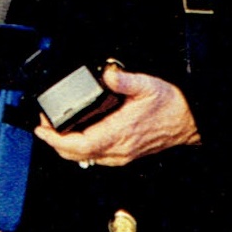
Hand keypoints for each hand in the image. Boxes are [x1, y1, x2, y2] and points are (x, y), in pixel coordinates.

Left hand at [33, 64, 200, 166]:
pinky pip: (96, 156)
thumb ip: (122, 79)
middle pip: (76, 155)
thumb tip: (105, 74)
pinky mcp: (125, 153)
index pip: (80, 145)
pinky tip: (75, 136)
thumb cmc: (171, 106)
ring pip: (85, 158)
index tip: (42, 129)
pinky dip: (80, 148)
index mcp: (120, 133)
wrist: (189, 120)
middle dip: (54, 143)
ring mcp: (122, 154)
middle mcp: (118, 148)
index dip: (56, 140)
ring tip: (55, 130)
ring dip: (66, 147)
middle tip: (44, 126)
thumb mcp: (147, 85)